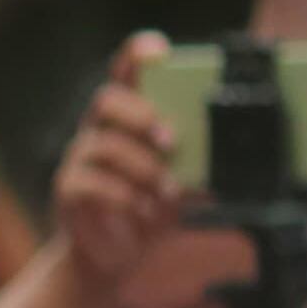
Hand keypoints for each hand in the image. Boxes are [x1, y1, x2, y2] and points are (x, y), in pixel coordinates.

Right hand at [52, 37, 186, 283]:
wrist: (115, 255)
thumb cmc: (150, 208)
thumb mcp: (185, 181)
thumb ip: (202, 162)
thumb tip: (238, 153)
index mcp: (128, 118)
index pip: (126, 72)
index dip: (137, 54)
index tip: (159, 52)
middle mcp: (98, 131)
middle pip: (106, 100)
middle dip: (140, 115)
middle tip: (171, 140)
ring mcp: (78, 159)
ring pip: (102, 145)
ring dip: (142, 167)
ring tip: (167, 191)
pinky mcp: (68, 190)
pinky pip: (91, 183)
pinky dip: (125, 197)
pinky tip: (145, 211)